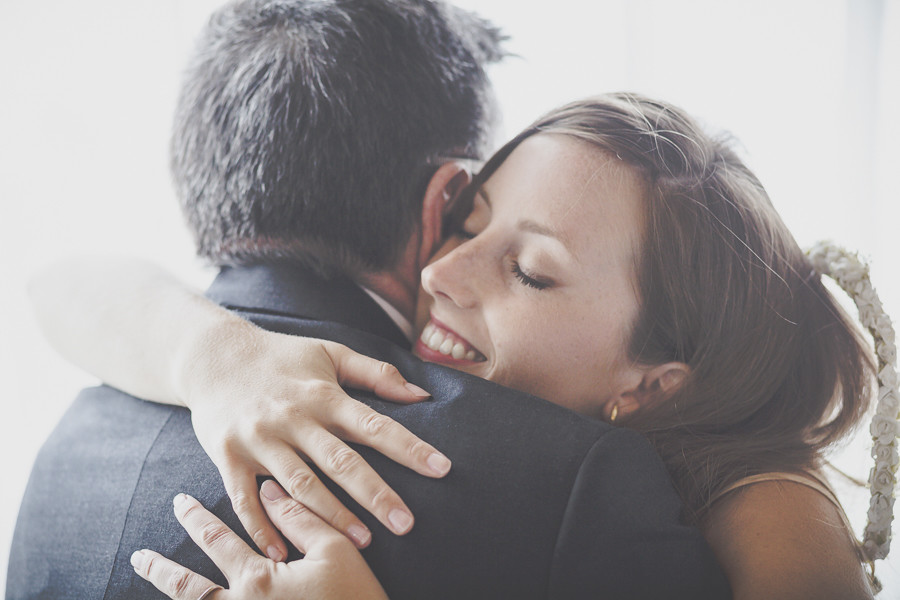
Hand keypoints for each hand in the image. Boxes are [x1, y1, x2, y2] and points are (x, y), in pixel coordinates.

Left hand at [131, 482, 388, 599]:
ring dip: (167, 594)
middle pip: (188, 588)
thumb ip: (301, 518)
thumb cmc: (357, 598)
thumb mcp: (337, 550)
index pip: (217, 541)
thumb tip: (268, 489)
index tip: (179, 501)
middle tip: (140, 554)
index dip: (196, 519)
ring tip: (148, 579)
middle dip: (162, 567)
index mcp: (259, 579)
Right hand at [178, 319, 450, 559]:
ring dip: (331, 515)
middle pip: (340, 460)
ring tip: (363, 541)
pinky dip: (261, 526)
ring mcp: (260, 439)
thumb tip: (421, 395)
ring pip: (299, 483)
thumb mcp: (330, 352)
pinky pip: (244, 498)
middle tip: (407, 523)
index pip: (374, 424)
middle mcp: (293, 417)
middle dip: (375, 493)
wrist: (213, 356)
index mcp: (323, 394)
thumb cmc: (282, 357)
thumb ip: (376, 373)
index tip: (442, 468)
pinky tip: (281, 552)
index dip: (409, 447)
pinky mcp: (229, 456)